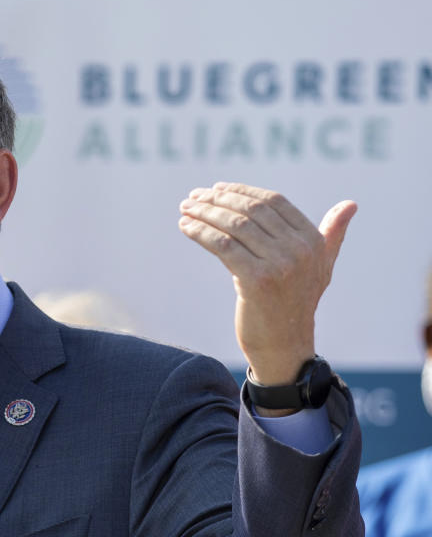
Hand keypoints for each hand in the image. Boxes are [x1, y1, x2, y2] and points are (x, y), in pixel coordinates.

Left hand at [179, 182, 355, 388]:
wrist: (284, 347)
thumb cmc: (296, 305)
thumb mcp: (321, 267)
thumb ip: (331, 234)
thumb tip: (351, 204)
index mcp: (313, 241)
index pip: (273, 202)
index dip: (242, 191)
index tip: (216, 189)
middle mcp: (300, 250)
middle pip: (251, 211)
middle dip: (217, 200)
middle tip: (192, 196)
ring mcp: (279, 265)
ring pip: (233, 226)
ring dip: (204, 213)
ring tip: (185, 208)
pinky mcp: (256, 280)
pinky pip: (222, 246)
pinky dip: (200, 233)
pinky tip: (185, 226)